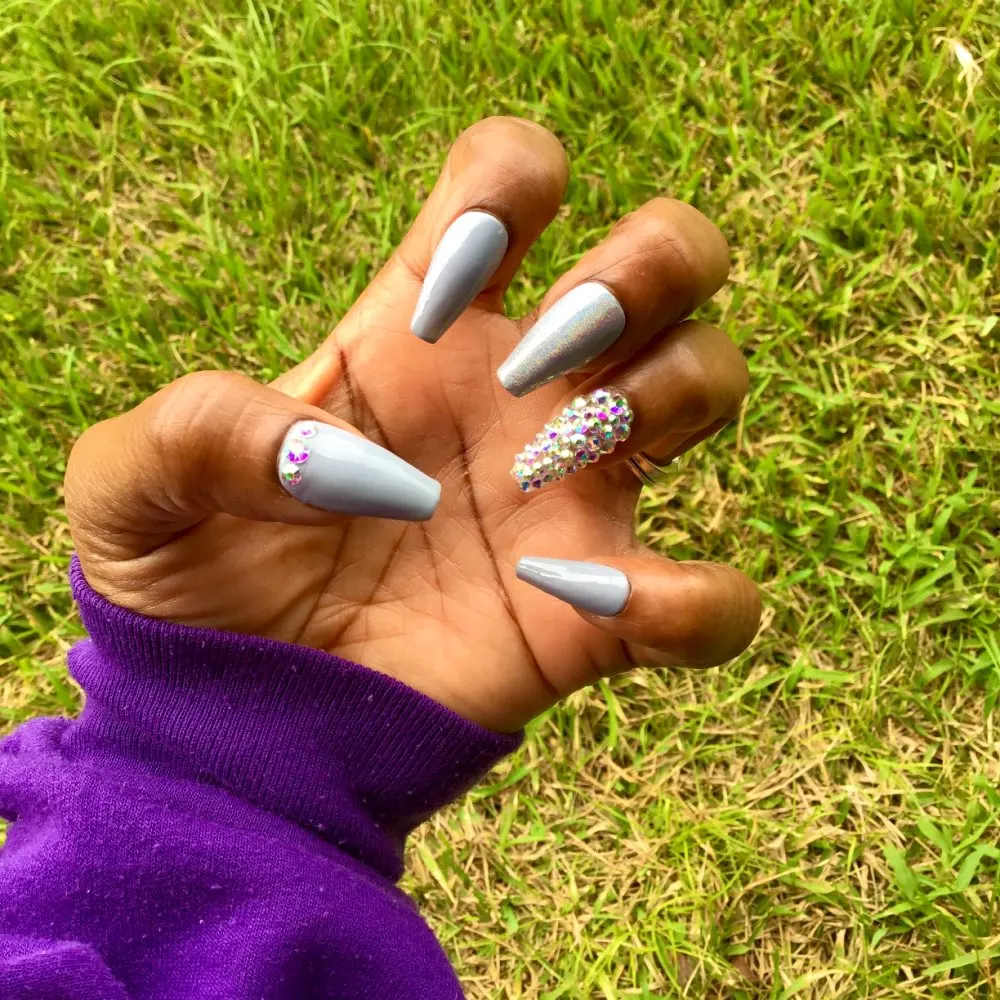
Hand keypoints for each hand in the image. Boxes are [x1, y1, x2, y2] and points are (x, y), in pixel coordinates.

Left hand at [65, 117, 759, 732]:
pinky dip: (688, 600)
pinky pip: (711, 598)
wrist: (235, 720)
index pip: (508, 183)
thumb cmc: (192, 585)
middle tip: (554, 348)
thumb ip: (194, 430)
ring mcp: (570, 500)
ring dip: (673, 393)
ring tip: (546, 469)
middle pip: (663, 262)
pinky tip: (587, 604)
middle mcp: (517, 395)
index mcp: (418, 329)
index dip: (512, 183)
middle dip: (650, 263)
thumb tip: (332, 460)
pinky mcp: (596, 616)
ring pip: (709, 381)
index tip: (457, 266)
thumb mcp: (136, 488)